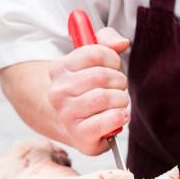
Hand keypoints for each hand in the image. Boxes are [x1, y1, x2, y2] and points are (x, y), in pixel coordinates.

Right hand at [48, 28, 129, 154]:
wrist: (77, 127)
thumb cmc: (90, 91)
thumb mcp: (94, 61)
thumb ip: (107, 42)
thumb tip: (121, 43)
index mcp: (59, 69)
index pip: (94, 53)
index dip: (113, 59)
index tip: (114, 67)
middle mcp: (58, 92)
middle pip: (101, 76)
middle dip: (119, 81)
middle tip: (119, 88)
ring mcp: (66, 115)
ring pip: (104, 98)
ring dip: (121, 100)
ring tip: (119, 103)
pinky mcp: (80, 135)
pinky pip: (107, 120)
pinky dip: (120, 116)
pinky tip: (121, 116)